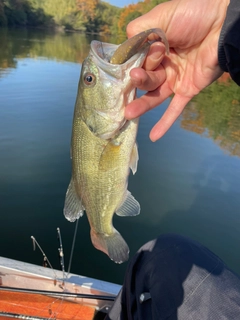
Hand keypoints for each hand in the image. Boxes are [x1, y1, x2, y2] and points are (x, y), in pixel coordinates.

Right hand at [125, 0, 228, 140]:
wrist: (223, 25)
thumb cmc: (193, 15)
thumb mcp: (161, 17)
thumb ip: (139, 31)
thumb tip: (126, 50)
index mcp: (155, 48)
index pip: (136, 62)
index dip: (129, 66)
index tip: (122, 69)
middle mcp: (164, 65)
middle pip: (144, 79)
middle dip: (139, 79)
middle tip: (136, 76)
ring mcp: (175, 79)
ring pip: (154, 95)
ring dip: (142, 105)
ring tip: (129, 112)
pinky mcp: (187, 90)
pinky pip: (175, 109)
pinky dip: (164, 123)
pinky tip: (153, 136)